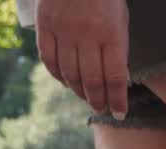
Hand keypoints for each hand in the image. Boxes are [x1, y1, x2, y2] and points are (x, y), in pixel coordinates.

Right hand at [37, 0, 129, 118]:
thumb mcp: (120, 20)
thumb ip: (118, 48)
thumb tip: (117, 81)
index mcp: (111, 34)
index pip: (115, 77)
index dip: (117, 99)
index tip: (119, 113)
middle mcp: (87, 36)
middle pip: (92, 80)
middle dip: (97, 99)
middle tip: (101, 108)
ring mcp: (64, 31)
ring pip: (69, 73)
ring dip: (78, 90)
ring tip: (85, 97)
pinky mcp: (45, 26)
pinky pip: (48, 59)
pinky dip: (57, 75)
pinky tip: (65, 82)